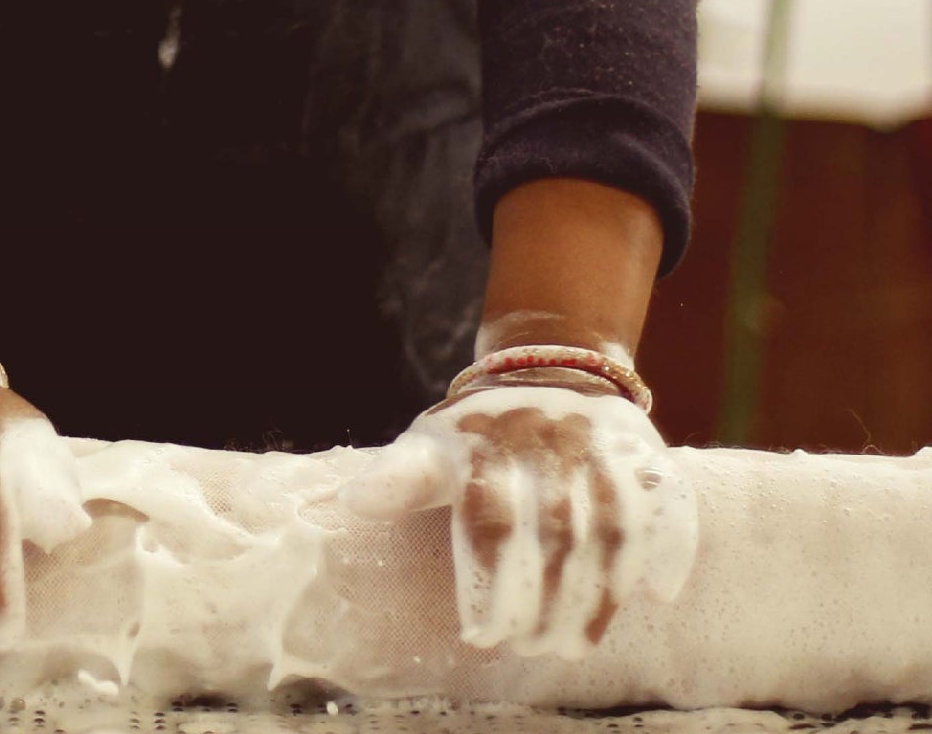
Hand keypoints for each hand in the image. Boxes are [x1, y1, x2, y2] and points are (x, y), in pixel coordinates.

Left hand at [337, 381, 696, 659]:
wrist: (548, 368)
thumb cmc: (479, 431)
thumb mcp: (431, 446)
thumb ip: (398, 479)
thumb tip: (348, 503)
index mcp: (484, 442)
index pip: (489, 522)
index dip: (487, 585)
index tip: (480, 637)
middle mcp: (543, 439)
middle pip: (552, 535)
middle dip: (542, 604)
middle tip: (529, 650)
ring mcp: (598, 444)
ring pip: (610, 528)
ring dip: (598, 596)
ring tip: (575, 645)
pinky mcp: (644, 451)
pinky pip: (667, 501)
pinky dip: (670, 548)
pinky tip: (658, 596)